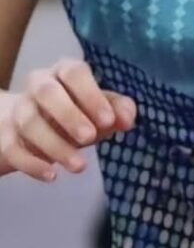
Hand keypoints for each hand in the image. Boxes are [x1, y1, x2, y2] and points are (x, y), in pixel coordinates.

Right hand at [0, 59, 136, 181]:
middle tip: (90, 138)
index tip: (109, 121)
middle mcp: (37, 85)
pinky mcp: (4, 137)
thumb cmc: (73, 112)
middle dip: (69, 115)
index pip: (74, 73)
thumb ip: (118, 110)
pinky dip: (32, 164)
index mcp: (64, 72)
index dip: (91, 95)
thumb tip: (128, 119)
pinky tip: (52, 175)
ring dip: (56, 146)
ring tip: (80, 166)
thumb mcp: (99, 109)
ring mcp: (17, 110)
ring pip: (30, 123)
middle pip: (47, 92)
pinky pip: (12, 149)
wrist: (26, 127)